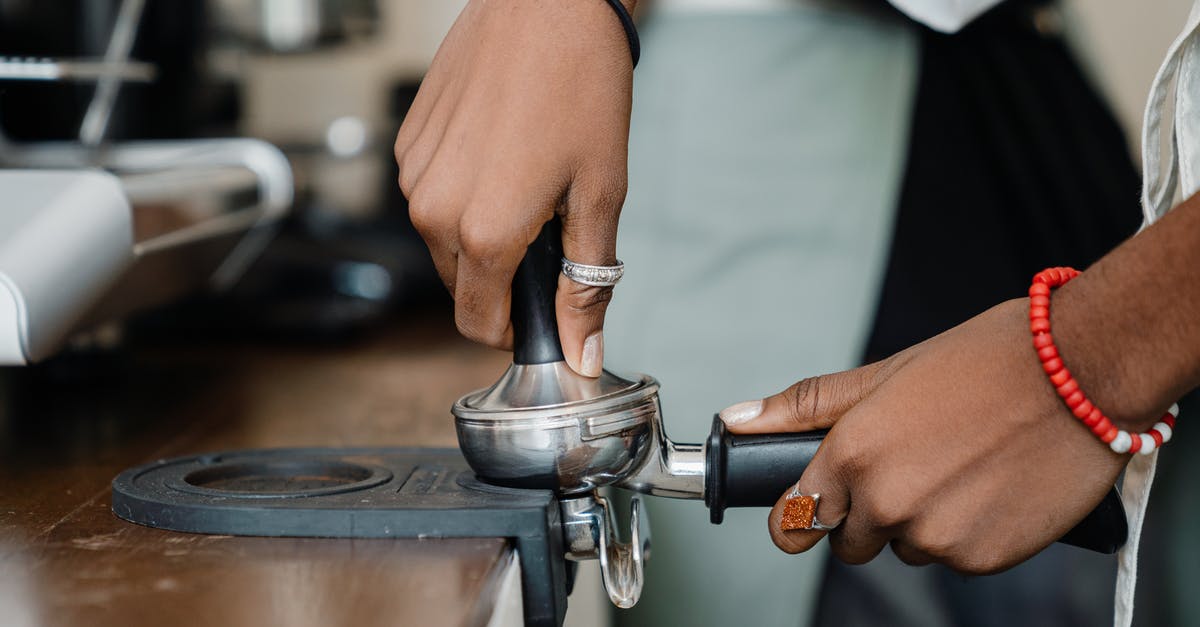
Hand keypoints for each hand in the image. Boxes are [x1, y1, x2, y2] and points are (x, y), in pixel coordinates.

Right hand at [394, 0, 634, 375]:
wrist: (546, 1)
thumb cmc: (580, 85)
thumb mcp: (600, 194)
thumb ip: (587, 283)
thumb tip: (585, 351)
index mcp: (482, 233)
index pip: (478, 324)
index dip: (517, 328)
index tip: (546, 308)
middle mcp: (432, 210)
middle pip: (462, 287)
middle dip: (504, 278)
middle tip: (551, 230)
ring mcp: (414, 174)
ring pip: (444, 241)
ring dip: (483, 232)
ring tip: (529, 180)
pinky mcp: (408, 142)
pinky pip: (432, 195)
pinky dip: (464, 192)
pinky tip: (503, 151)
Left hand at [721, 298, 1127, 573]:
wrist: (1082, 371)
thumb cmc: (983, 361)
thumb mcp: (884, 373)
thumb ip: (805, 407)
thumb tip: (736, 420)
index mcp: (852, 456)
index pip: (794, 522)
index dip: (802, 515)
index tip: (814, 507)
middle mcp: (887, 504)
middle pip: (851, 541)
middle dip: (869, 512)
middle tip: (911, 462)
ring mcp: (937, 537)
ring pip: (906, 549)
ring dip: (921, 520)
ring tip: (959, 464)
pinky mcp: (985, 558)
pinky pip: (956, 557)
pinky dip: (967, 532)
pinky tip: (990, 485)